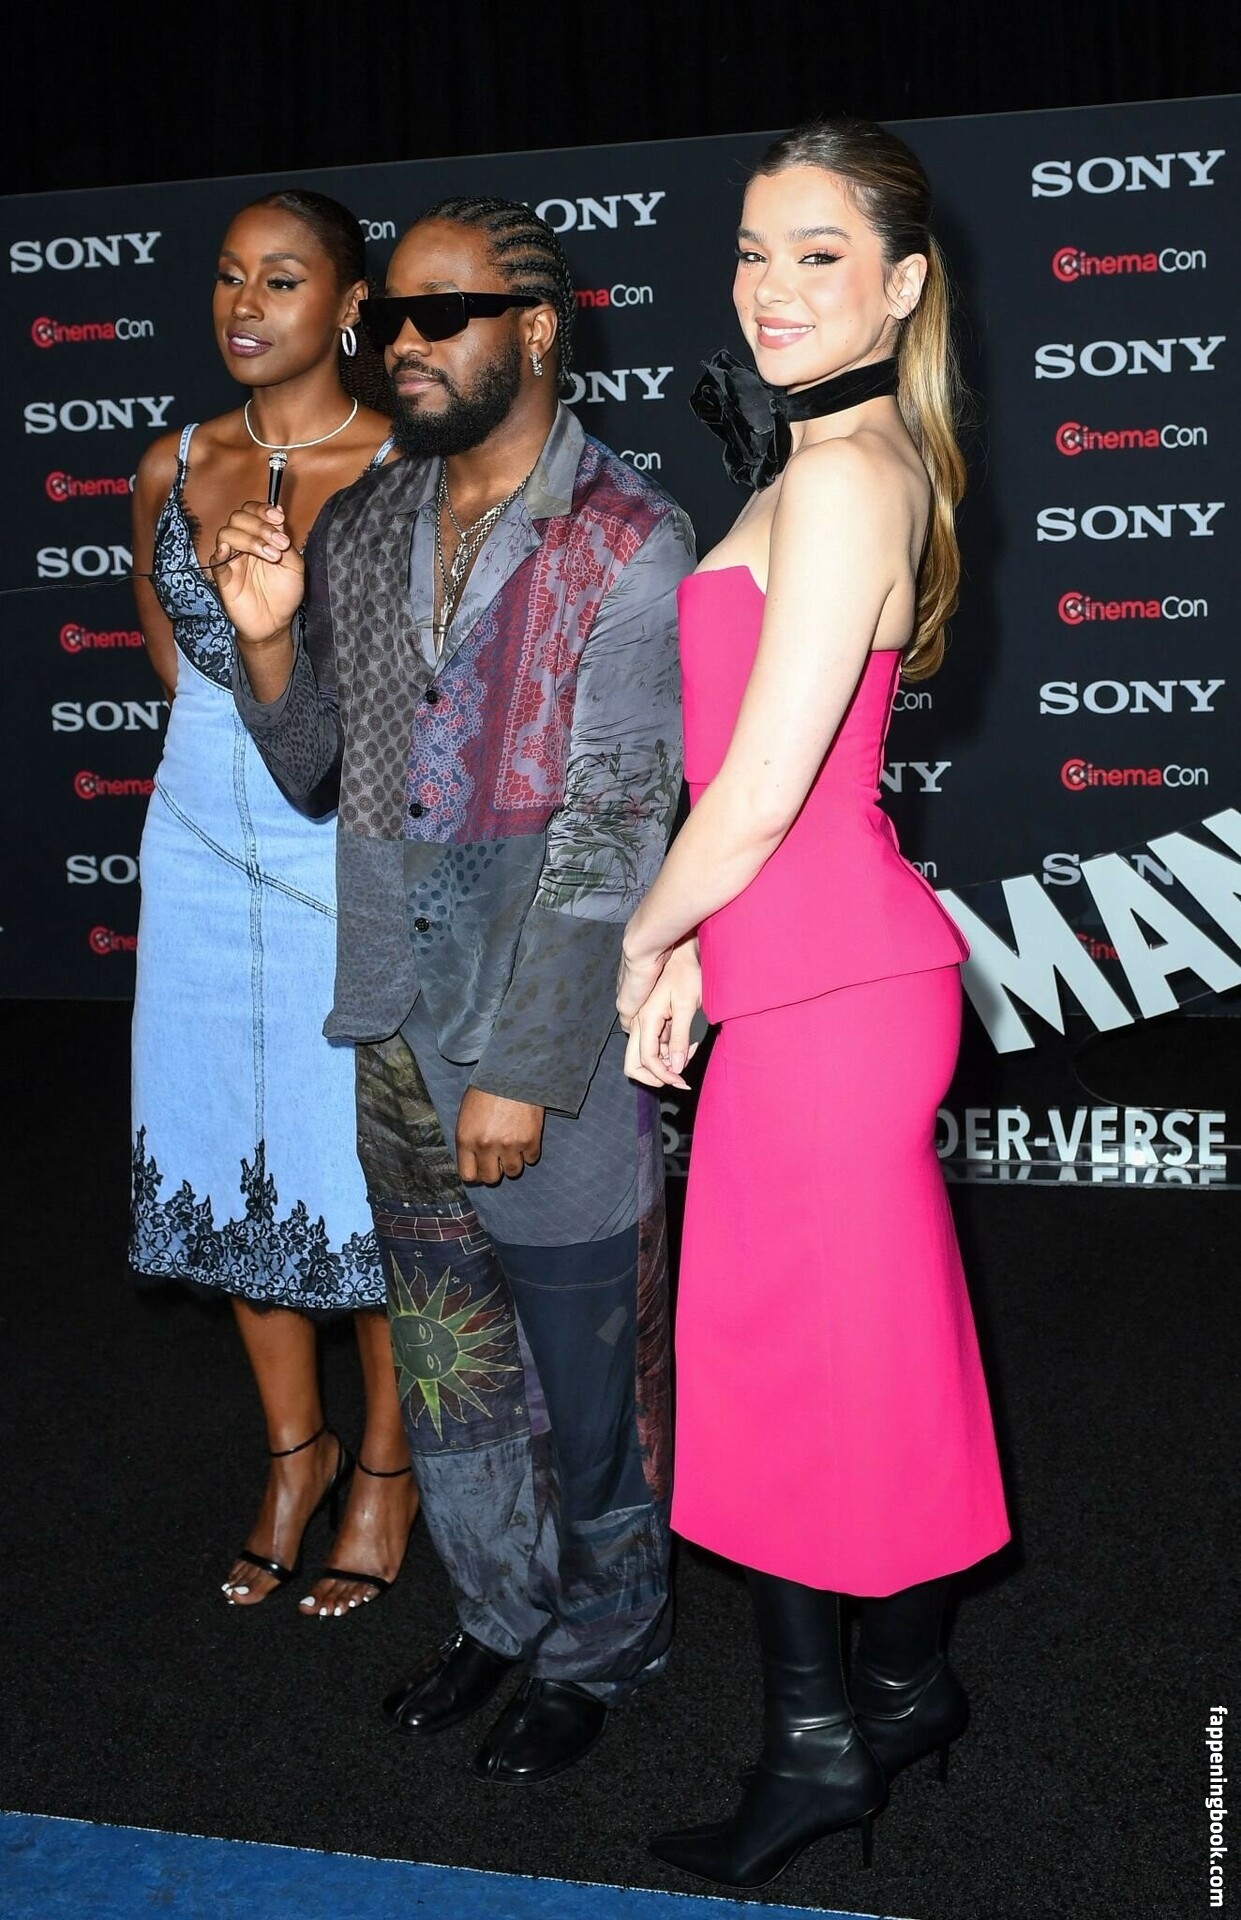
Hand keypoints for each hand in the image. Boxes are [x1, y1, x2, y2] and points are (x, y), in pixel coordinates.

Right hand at [211, 502, 304, 647]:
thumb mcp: (295, 565)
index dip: (262, 509)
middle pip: (238, 518)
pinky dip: (221, 551)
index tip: (278, 518)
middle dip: (261, 526)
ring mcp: (232, 559)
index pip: (252, 511)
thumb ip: (286, 542)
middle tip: (280, 544)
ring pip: (227, 533)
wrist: (276, 622)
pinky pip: (215, 559)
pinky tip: (231, 552)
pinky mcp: (223, 577)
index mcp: (260, 537)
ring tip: (272, 556)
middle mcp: (243, 544)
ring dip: (250, 539)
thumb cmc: (284, 593)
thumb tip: (278, 512)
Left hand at [455, 1087, 544, 1184]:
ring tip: (512, 1147)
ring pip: (513, 1172)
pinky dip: (529, 1151)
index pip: (468, 1175)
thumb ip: (468, 1139)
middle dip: (494, 1170)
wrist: (513, 1071)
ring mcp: (509, 1145)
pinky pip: (531, 1159)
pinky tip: (525, 1137)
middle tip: (498, 1159)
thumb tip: (472, 1160)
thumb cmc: (487, 1088)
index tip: (481, 1168)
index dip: (476, 1174)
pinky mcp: (530, 1140)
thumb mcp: (466, 1113)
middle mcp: (486, 1146)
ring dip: (513, 1162)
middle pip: (490, 1178)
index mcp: (466, 1139)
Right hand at [622, 938, 701, 1089]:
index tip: (683, 1082)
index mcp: (645, 1020)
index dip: (664, 1076)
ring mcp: (642, 1019)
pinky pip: (653, 1042)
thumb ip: (679, 1038)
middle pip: (634, 1063)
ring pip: (644, 1054)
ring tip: (690, 1049)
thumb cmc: (684, 972)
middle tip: (681, 1075)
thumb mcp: (686, 1006)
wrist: (677, 948)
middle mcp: (638, 1022)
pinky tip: (687, 1038)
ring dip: (665, 1060)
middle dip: (657, 1074)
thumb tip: (677, 1067)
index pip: (646, 1061)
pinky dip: (668, 1048)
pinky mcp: (650, 1017)